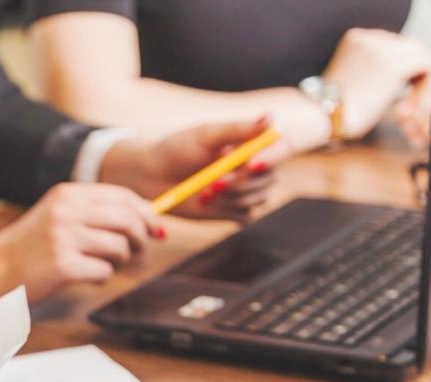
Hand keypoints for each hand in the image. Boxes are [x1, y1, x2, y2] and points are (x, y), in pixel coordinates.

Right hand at [0, 183, 161, 305]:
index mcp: (67, 194)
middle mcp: (66, 213)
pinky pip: (104, 271)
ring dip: (120, 260)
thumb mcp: (58, 215)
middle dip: (140, 237)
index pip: (121, 196)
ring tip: (104, 264)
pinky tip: (87, 276)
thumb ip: (94, 212)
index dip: (146, 212)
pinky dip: (102, 277)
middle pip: (126, 220)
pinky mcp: (63, 267)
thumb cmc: (29, 246)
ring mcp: (64, 239)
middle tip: (139, 250)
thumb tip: (145, 219)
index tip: (156, 227)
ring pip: (119, 247)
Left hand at [98, 118, 280, 221]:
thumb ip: (237, 129)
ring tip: (204, 191)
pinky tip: (206, 202)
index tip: (254, 163)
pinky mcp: (230, 210)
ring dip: (233, 197)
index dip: (272, 157)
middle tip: (214, 181)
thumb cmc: (176, 150)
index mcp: (248, 144)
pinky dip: (228, 210)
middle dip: (243, 182)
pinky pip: (244, 215)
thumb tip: (270, 117)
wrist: (151, 177)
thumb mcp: (205, 135)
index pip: (278, 149)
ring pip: (258, 198)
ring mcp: (241, 189)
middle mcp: (250, 167)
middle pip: (269, 177)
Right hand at [322, 28, 430, 140]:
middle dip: (415, 73)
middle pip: (409, 48)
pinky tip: (415, 104)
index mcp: (357, 39)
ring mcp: (382, 49)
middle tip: (413, 100)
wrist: (322, 115)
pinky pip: (425, 66)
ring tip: (414, 106)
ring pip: (420, 55)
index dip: (402, 69)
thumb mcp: (351, 79)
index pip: (393, 46)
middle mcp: (371, 38)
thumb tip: (396, 79)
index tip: (400, 91)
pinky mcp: (393, 65)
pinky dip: (425, 86)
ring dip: (421, 81)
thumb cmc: (332, 109)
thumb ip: (372, 71)